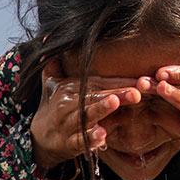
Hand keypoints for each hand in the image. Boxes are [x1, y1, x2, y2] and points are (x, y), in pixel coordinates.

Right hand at [30, 62, 145, 169]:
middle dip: (116, 93)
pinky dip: (89, 140)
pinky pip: (79, 141)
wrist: (37, 137)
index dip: (120, 81)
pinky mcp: (67, 143)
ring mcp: (67, 124)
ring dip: (100, 109)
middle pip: (95, 96)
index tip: (141, 81)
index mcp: (70, 88)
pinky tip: (101, 137)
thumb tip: (49, 36)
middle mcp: (68, 104)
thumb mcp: (51, 82)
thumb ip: (55, 62)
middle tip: (135, 91)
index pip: (99, 83)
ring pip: (86, 116)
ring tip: (114, 102)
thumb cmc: (53, 107)